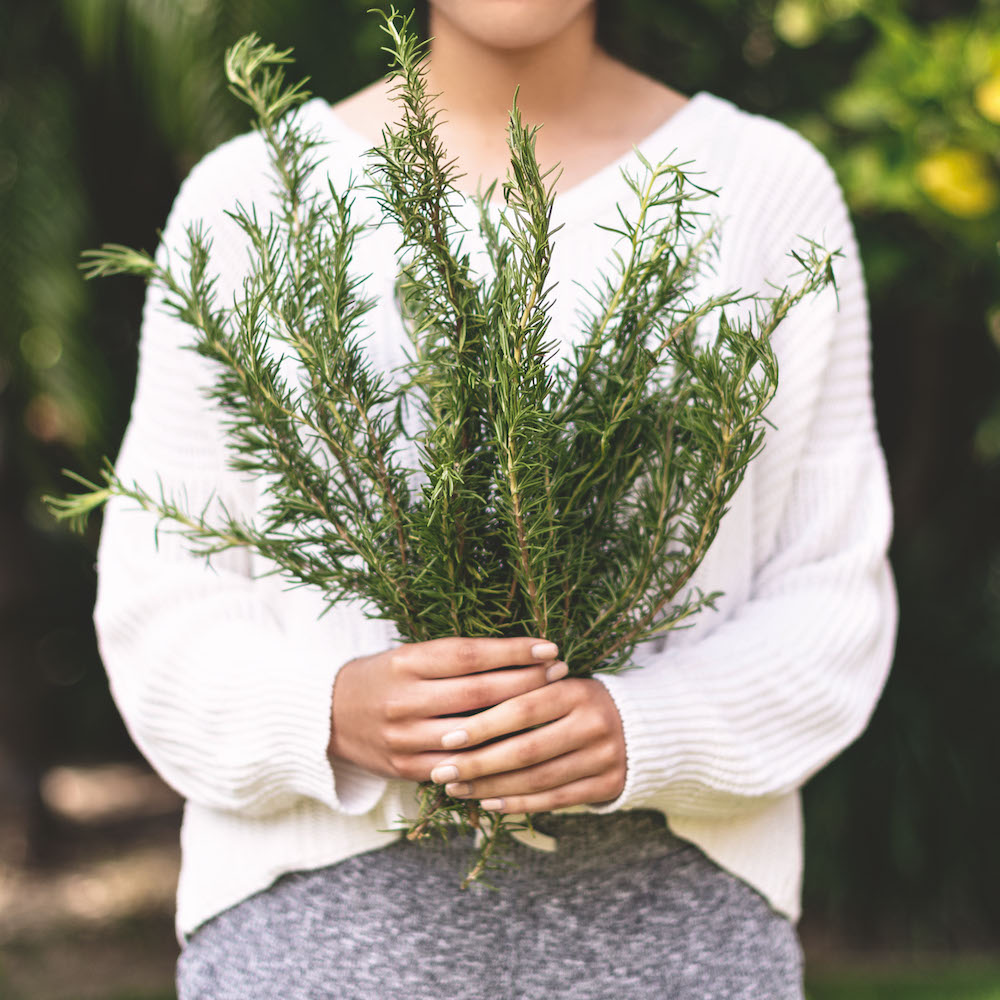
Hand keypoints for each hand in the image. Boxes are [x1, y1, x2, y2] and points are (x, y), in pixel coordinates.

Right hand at [329, 636, 567, 782]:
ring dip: (517, 722)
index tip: (549, 648)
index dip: (513, 652)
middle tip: (560, 673)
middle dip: (526, 683)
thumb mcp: (408, 656)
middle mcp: (404, 699)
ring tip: (550, 709)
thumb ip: (453, 658)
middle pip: (478, 693)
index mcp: (405, 663)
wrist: (326, 716)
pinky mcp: (405, 768)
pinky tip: (521, 748)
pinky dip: (491, 758)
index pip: (470, 655)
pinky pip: (458, 766)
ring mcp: (405, 737)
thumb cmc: (381, 677)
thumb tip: (517, 654)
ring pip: (473, 733)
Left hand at [427, 678, 625, 813]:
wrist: (643, 725)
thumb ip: (520, 694)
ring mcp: (604, 756)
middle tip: (442, 770)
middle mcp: (594, 723)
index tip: (447, 737)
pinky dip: (520, 804)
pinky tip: (490, 803)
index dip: (483, 725)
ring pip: (538, 779)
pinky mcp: (608, 784)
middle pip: (527, 750)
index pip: (523, 709)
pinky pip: (556, 799)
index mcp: (577, 691)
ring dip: (492, 788)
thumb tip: (457, 716)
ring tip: (458, 788)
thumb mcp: (557, 686)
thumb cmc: (577, 702)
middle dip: (479, 763)